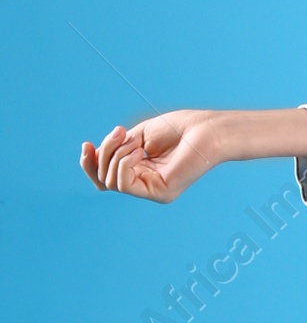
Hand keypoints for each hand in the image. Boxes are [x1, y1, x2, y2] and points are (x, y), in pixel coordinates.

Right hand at [80, 110, 222, 201]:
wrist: (205, 129)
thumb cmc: (177, 128)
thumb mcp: (135, 135)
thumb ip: (114, 149)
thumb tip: (91, 157)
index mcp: (138, 169)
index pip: (104, 176)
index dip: (89, 163)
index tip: (86, 143)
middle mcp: (144, 183)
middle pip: (102, 181)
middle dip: (103, 154)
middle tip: (119, 133)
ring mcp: (152, 190)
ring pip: (110, 182)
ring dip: (115, 156)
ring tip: (135, 142)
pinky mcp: (160, 193)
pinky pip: (124, 185)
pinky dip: (123, 164)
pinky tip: (138, 151)